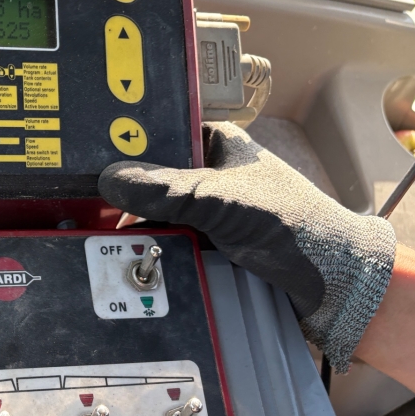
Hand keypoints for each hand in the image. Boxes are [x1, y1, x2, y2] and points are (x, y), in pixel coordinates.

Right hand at [98, 122, 396, 371]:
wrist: (331, 285)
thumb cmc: (291, 225)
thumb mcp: (222, 199)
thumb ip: (166, 189)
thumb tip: (108, 179)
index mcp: (216, 143)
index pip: (159, 130)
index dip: (126, 140)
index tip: (90, 154)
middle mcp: (206, 173)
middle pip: (149, 174)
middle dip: (122, 189)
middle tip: (84, 200)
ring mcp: (204, 210)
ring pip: (152, 210)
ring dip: (132, 222)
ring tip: (97, 231)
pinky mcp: (202, 243)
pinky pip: (162, 239)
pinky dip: (146, 246)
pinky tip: (122, 252)